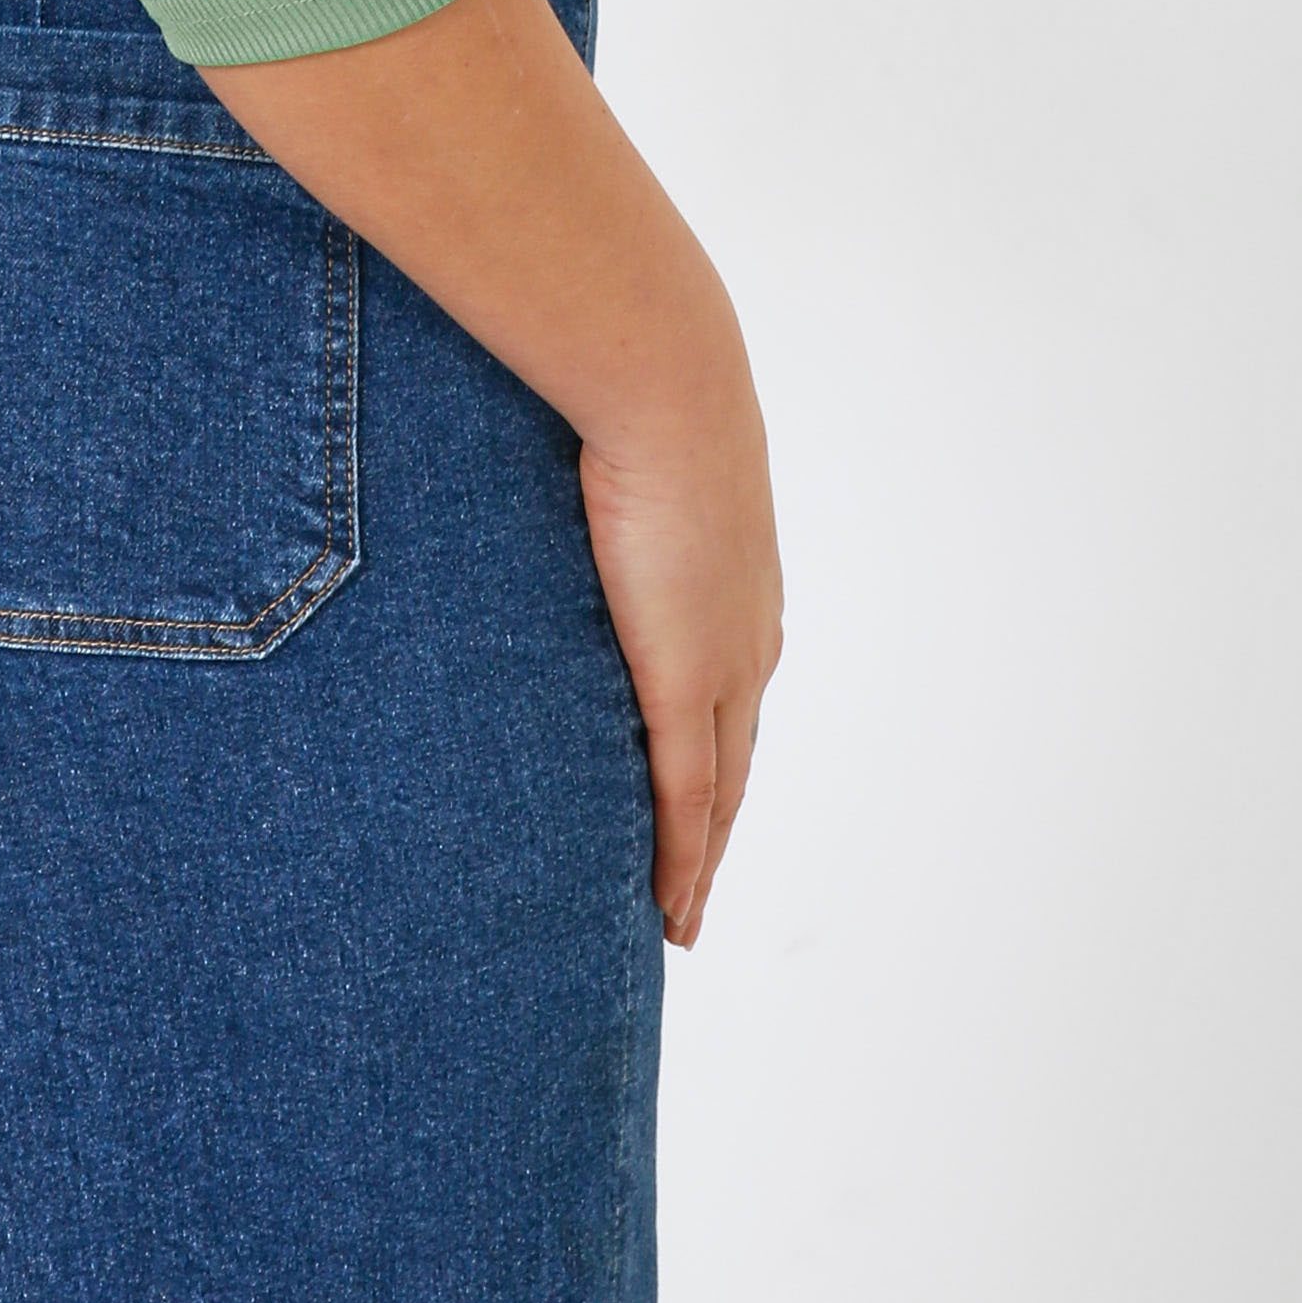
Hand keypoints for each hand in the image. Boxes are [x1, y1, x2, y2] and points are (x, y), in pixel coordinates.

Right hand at [577, 369, 781, 947]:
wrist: (668, 386)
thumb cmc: (638, 390)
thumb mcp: (628, 449)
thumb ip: (602, 479)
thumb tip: (554, 465)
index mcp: (740, 585)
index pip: (732, 694)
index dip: (717, 756)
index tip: (703, 802)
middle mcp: (747, 636)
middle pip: (735, 760)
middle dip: (714, 829)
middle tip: (690, 890)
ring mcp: (723, 663)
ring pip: (718, 793)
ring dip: (700, 859)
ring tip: (679, 915)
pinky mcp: (685, 678)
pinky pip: (687, 794)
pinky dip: (683, 855)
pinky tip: (672, 905)